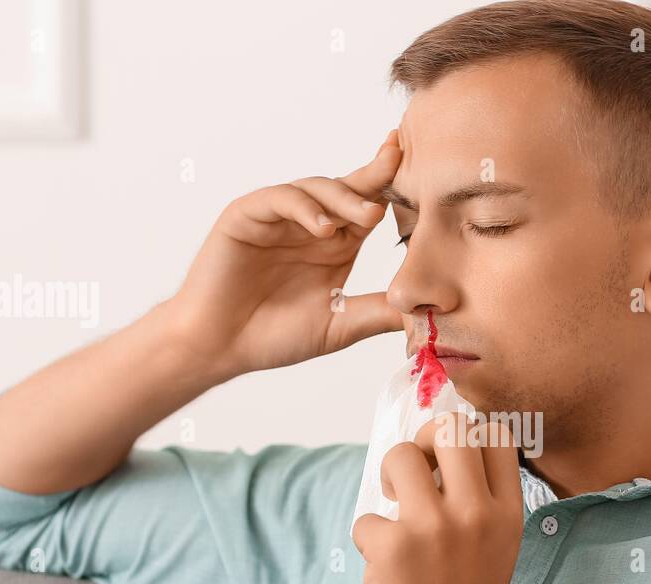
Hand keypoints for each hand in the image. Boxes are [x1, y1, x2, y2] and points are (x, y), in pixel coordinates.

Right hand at [165, 129, 404, 377]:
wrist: (221, 347)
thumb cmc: (274, 336)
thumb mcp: (340, 324)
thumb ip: (380, 312)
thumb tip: (430, 311)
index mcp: (336, 245)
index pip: (369, 207)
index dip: (391, 187)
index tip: (422, 170)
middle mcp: (310, 225)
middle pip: (347, 188)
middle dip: (374, 175)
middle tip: (399, 168)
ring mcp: (278, 217)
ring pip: (316, 188)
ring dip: (343, 197)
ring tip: (366, 215)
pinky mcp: (246, 215)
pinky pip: (279, 199)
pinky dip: (304, 208)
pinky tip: (324, 228)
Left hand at [351, 412, 523, 583]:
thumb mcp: (493, 551)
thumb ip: (476, 504)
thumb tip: (431, 452)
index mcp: (508, 513)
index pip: (496, 435)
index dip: (464, 435)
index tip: (446, 462)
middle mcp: (478, 513)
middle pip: (450, 428)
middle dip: (423, 441)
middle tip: (414, 478)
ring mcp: (436, 527)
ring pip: (399, 456)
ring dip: (387, 480)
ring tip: (393, 517)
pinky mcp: (394, 546)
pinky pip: (367, 516)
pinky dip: (367, 538)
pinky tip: (382, 569)